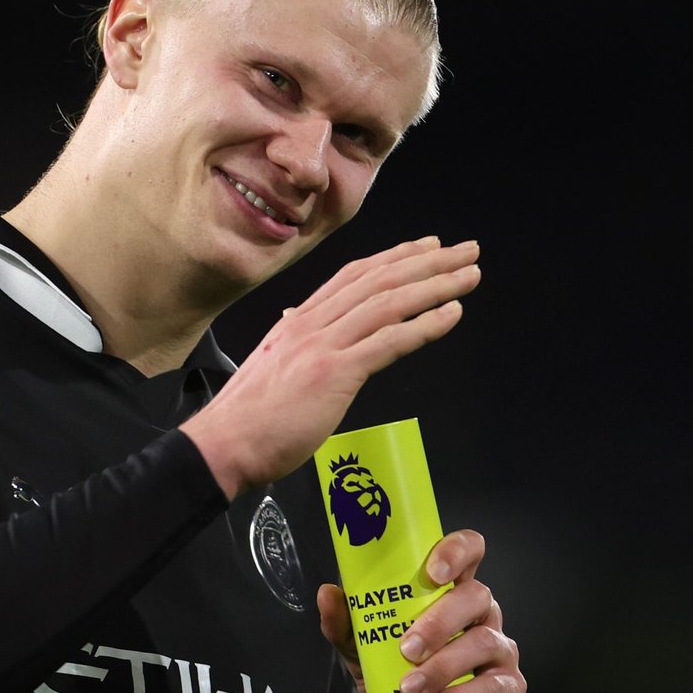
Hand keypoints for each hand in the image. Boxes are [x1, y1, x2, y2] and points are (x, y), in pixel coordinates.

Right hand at [182, 236, 479, 497]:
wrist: (223, 445)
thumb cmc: (247, 418)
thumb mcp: (270, 364)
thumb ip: (291, 340)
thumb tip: (298, 320)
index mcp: (298, 321)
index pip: (354, 275)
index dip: (395, 257)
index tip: (427, 247)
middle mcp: (311, 324)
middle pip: (379, 279)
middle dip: (427, 261)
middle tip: (466, 250)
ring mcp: (322, 346)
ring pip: (389, 303)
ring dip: (436, 285)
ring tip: (469, 276)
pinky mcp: (335, 374)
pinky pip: (389, 341)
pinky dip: (425, 324)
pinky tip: (451, 314)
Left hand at [317, 529, 524, 692]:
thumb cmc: (399, 678)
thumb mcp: (364, 651)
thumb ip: (347, 624)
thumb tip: (328, 594)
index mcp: (450, 593)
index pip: (467, 552)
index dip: (456, 551)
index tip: (432, 571)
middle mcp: (480, 614)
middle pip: (476, 596)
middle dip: (440, 621)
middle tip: (407, 649)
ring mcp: (499, 648)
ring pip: (484, 642)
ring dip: (443, 666)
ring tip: (411, 689)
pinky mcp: (509, 688)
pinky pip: (493, 687)